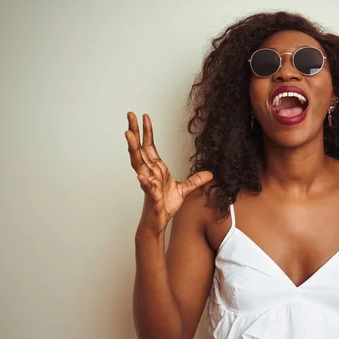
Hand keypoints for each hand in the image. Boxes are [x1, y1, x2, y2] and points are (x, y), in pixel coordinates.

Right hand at [125, 112, 212, 234]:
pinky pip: (147, 187)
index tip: (144, 117)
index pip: (149, 146)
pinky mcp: (151, 196)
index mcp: (156, 168)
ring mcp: (148, 183)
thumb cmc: (165, 206)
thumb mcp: (184, 190)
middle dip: (134, 132)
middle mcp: (149, 173)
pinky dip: (144, 181)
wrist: (159, 222)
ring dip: (133, 149)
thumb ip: (195, 181)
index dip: (147, 131)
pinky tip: (140, 174)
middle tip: (130, 115)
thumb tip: (209, 174)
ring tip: (128, 135)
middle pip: (139, 149)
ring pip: (138, 163)